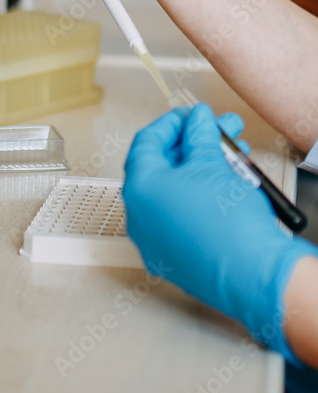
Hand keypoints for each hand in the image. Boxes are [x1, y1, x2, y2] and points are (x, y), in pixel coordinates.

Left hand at [123, 104, 316, 360]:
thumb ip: (199, 136)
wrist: (253, 276)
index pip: (147, 142)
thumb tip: (197, 121)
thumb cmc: (229, 227)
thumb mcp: (213, 164)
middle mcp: (138, 216)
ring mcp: (153, 241)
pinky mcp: (173, 258)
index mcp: (139, 189)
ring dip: (202, 169)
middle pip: (161, 166)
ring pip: (174, 193)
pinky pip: (180, 218)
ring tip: (236, 159)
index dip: (173, 123)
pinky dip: (199, 198)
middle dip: (195, 144)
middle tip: (222, 132)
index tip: (194, 116)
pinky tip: (226, 187)